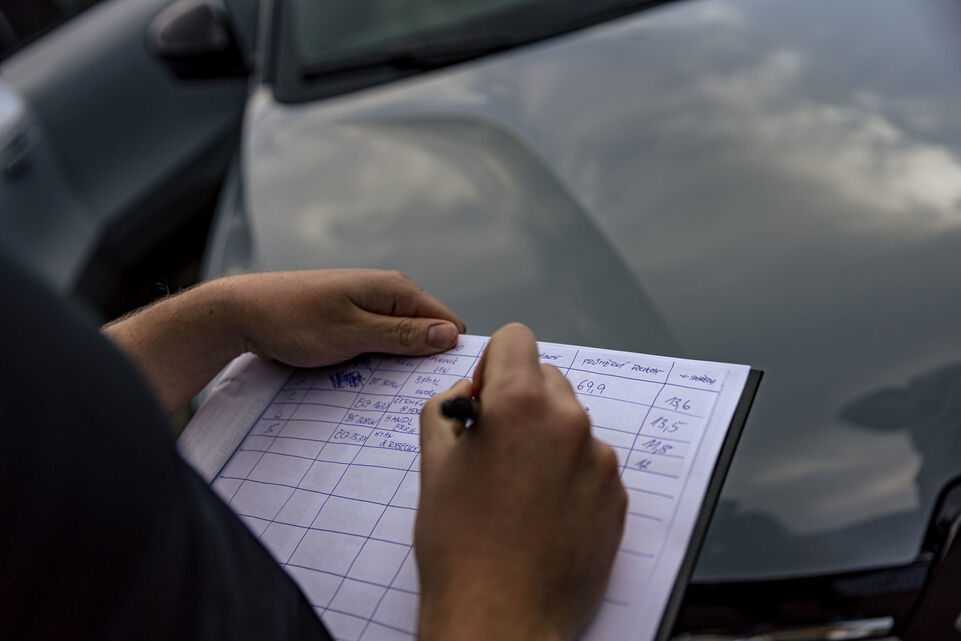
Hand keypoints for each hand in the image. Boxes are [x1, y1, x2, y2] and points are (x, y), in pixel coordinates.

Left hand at [104, 269, 463, 412]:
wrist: (241, 312)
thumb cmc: (294, 320)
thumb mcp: (353, 333)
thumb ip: (403, 335)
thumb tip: (450, 335)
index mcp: (396, 290)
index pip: (448, 323)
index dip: (449, 355)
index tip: (440, 387)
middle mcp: (388, 293)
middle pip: (427, 334)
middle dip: (422, 362)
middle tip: (408, 396)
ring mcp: (369, 306)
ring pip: (402, 341)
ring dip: (397, 365)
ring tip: (381, 388)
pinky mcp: (351, 319)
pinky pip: (379, 342)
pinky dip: (376, 360)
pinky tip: (362, 377)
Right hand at [416, 323, 626, 640]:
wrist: (501, 619)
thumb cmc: (461, 549)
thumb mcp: (433, 466)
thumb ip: (445, 410)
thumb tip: (467, 393)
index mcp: (521, 404)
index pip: (516, 338)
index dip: (493, 363)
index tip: (484, 398)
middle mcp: (569, 423)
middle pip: (547, 378)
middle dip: (520, 401)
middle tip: (494, 450)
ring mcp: (599, 461)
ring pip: (570, 423)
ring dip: (546, 440)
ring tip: (517, 492)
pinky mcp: (616, 497)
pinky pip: (590, 463)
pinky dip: (569, 475)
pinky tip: (542, 514)